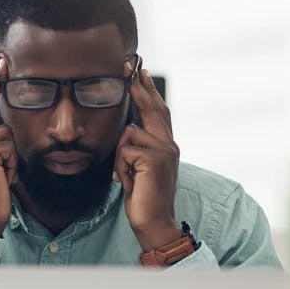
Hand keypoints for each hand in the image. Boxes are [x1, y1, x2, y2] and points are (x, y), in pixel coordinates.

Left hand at [114, 64, 181, 250]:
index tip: (139, 72)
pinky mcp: (154, 158)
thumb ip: (137, 147)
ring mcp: (164, 150)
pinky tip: (129, 183)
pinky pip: (124, 151)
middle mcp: (169, 144)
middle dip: (138, 87)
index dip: (148, 91)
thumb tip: (127, 128)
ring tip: (128, 179)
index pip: (158, 111)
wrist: (154, 223)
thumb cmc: (143, 198)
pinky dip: (120, 169)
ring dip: (120, 160)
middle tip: (128, 66)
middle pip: (152, 108)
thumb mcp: (139, 168)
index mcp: (167, 145)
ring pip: (128, 134)